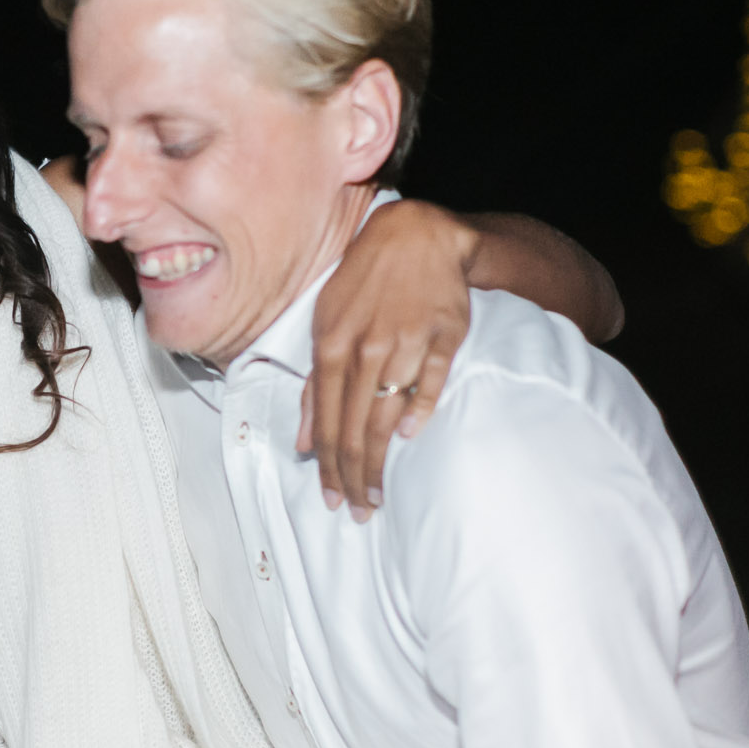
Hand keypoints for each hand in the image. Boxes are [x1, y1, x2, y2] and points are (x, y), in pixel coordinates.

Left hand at [299, 199, 474, 519]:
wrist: (416, 235)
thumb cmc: (363, 286)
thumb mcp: (326, 326)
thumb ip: (315, 387)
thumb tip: (304, 443)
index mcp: (331, 348)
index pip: (327, 424)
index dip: (329, 468)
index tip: (333, 500)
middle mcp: (365, 349)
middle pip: (355, 429)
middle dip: (354, 478)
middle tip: (359, 512)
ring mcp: (405, 342)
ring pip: (387, 415)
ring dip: (380, 462)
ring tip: (378, 497)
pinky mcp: (444, 334)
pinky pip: (431, 380)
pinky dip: (420, 409)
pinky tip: (411, 437)